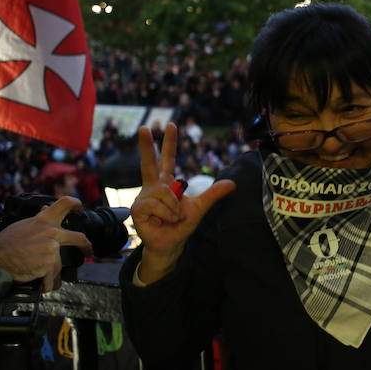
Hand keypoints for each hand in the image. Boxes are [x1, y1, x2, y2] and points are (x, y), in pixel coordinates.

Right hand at [0, 196, 91, 291]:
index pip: (64, 203)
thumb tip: (47, 207)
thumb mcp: (22, 225)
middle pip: (79, 238)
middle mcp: (51, 232)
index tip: (80, 207)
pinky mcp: (49, 265)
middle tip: (87, 251)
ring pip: (60, 264)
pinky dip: (46, 284)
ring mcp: (52, 249)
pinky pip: (53, 279)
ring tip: (36, 273)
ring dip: (51, 272)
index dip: (76, 203)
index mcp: (44, 220)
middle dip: (86, 247)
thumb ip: (38, 218)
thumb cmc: (5, 243)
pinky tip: (39, 283)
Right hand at [131, 122, 234, 281]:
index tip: (171, 125)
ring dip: (173, 208)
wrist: (171, 244)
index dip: (169, 143)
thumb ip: (213, 194)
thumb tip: (232, 183)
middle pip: (149, 162)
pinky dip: (165, 214)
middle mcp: (153, 187)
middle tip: (145, 127)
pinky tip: (161, 221)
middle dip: (146, 145)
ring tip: (171, 217)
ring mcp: (143, 197)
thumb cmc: (180, 225)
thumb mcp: (200, 206)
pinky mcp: (138, 208)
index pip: (167, 159)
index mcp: (166, 183)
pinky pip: (156, 204)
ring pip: (163, 192)